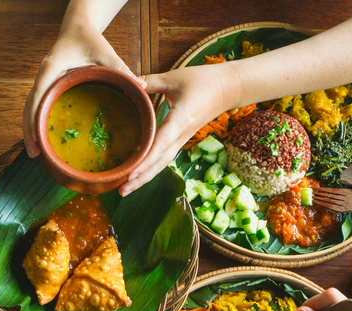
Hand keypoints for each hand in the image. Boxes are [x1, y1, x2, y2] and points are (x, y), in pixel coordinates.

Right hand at [23, 21, 141, 158]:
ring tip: (35, 152)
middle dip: (29, 131)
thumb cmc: (89, 38)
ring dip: (31, 129)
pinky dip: (37, 121)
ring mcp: (43, 81)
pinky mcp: (48, 85)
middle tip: (34, 155)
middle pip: (29, 107)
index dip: (33, 119)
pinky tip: (42, 136)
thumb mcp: (106, 52)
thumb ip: (121, 69)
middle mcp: (43, 76)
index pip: (37, 97)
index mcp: (52, 69)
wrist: (78, 26)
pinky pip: (38, 105)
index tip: (35, 138)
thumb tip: (142, 86)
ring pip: (31, 108)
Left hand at [120, 63, 235, 194]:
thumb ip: (149, 81)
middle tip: (121, 191)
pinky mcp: (182, 139)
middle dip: (141, 179)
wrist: (229, 87)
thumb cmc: (204, 80)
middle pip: (160, 163)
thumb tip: (129, 83)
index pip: (160, 146)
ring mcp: (183, 139)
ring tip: (125, 189)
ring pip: (163, 164)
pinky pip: (165, 157)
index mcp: (180, 121)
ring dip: (145, 177)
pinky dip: (151, 167)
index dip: (145, 161)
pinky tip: (139, 173)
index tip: (130, 174)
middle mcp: (182, 135)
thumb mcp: (174, 77)